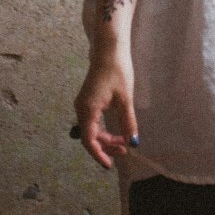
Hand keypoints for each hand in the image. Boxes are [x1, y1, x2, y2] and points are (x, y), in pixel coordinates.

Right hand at [74, 51, 137, 168]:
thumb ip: (127, 122)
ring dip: (106, 138)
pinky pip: (92, 121)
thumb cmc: (117, 71)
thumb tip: (133, 142)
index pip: (89, 141)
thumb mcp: (125, 99)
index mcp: (88, 110)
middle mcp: (81, 109)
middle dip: (107, 146)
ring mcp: (83, 104)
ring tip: (124, 142)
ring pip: (92, 129)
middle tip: (125, 151)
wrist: (109, 49)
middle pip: (90, 136)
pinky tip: (116, 131)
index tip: (110, 165)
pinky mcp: (87, 100)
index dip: (99, 155)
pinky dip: (103, 129)